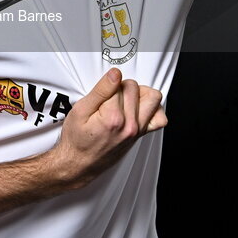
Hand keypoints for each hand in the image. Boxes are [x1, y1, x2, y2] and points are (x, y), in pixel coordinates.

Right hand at [50, 69, 166, 188]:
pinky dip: (153, 109)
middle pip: (134, 88)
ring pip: (152, 97)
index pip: (119, 83)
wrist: (79, 163)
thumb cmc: (77, 139)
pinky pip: (160, 118)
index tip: (100, 95)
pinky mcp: (141, 134)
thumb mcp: (81, 110)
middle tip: (108, 98)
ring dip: (139, 93)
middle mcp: (130, 126)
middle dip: (120, 87)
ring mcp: (138, 131)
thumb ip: (101, 90)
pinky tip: (138, 108)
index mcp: (114, 118)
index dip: (107, 84)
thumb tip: (115, 74)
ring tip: (124, 99)